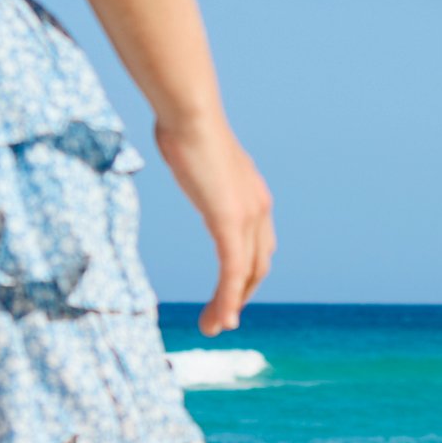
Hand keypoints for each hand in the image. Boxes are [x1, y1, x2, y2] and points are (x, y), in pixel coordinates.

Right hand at [154, 114, 273, 333]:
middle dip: (241, 295)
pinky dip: (226, 299)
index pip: (258, 245)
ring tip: (214, 328)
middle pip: (258, 265)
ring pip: (245, 274)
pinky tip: (218, 319)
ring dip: (230, 306)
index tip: (232, 294)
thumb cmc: (183, 125)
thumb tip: (182, 149)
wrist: (189, 114)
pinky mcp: (229, 221)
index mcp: (253, 194)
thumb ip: (197, 165)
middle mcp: (259, 208)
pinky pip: (231, 271)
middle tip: (223, 320)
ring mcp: (247, 216)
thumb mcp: (195, 153)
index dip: (247, 273)